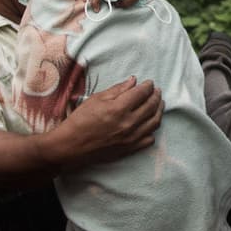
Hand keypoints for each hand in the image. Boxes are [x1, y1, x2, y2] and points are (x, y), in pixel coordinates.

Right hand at [49, 76, 163, 167]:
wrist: (71, 146)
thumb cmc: (80, 120)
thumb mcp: (96, 99)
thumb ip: (117, 90)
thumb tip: (133, 81)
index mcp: (119, 108)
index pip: (142, 93)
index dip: (148, 86)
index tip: (149, 83)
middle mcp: (129, 123)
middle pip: (151, 106)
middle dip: (156, 96)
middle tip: (157, 91)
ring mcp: (131, 138)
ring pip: (154, 122)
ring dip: (159, 111)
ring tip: (159, 104)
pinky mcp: (130, 149)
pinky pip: (149, 139)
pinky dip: (152, 130)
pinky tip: (150, 123)